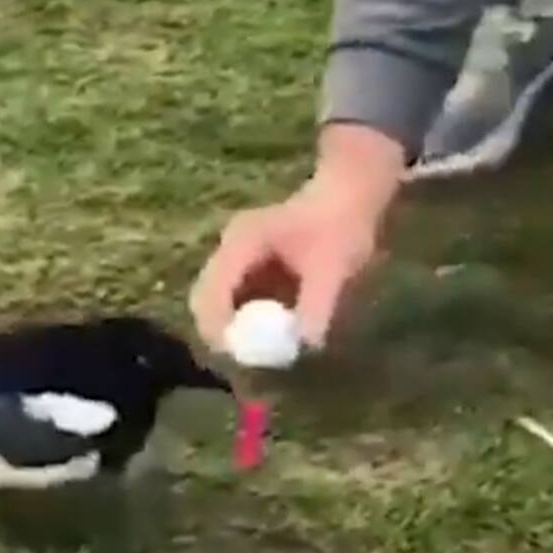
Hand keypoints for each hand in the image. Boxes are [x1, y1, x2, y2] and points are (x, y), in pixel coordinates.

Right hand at [190, 124, 403, 351]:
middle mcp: (230, 248)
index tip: (240, 356)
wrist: (349, 193)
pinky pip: (234, 298)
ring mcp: (236, 255)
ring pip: (215, 300)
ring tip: (258, 348)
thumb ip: (317, 304)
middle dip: (219, 332)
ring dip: (231, 326)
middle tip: (247, 358)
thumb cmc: (341, 224)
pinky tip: (270, 330)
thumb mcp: (333, 266)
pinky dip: (245, 318)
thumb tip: (305, 344)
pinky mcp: (247, 264)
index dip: (218, 328)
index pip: (211, 292)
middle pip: (203, 298)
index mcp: (242, 244)